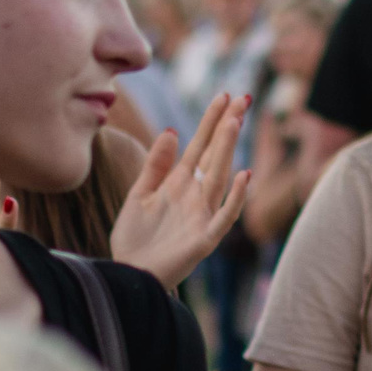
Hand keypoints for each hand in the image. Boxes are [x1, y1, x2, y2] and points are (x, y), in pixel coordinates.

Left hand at [109, 93, 250, 287]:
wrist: (129, 274)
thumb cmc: (134, 239)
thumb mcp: (138, 195)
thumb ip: (154, 166)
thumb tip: (170, 130)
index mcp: (179, 184)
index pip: (200, 146)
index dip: (211, 121)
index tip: (224, 96)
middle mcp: (195, 196)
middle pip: (214, 156)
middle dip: (226, 128)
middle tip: (241, 99)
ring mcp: (202, 217)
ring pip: (218, 177)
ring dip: (227, 150)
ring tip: (234, 122)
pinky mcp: (203, 240)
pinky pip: (224, 216)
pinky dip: (234, 198)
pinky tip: (243, 176)